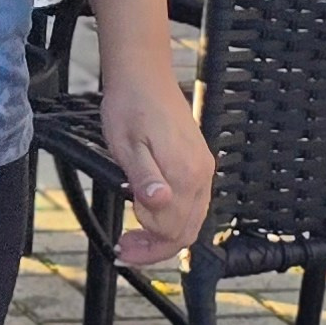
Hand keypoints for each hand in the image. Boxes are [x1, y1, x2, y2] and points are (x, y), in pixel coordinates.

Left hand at [99, 61, 213, 265]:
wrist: (143, 75)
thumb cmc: (129, 108)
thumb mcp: (127, 146)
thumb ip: (144, 178)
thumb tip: (157, 204)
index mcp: (184, 174)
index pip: (173, 231)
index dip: (147, 245)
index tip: (122, 246)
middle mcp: (201, 175)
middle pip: (186, 231)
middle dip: (156, 247)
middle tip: (125, 249)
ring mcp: (203, 168)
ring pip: (191, 220)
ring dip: (163, 234)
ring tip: (133, 235)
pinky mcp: (199, 162)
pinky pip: (192, 203)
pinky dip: (172, 216)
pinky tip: (148, 210)